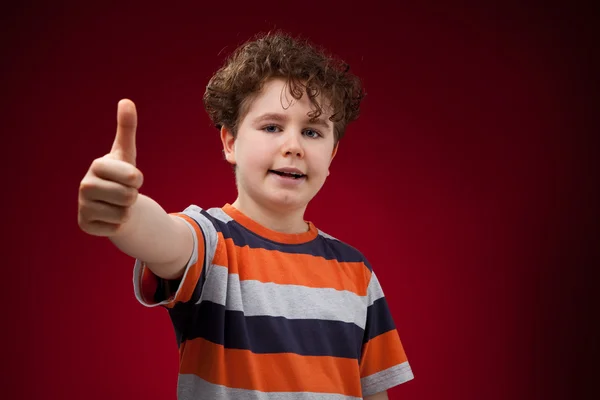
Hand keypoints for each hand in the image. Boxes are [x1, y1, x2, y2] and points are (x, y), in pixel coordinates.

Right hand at [78, 99, 143, 235]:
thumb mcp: (127, 153)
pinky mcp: (85, 225)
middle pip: (128, 196)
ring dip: (127, 211)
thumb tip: (126, 101)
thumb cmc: (122, 175)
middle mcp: (85, 185)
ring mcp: (82, 206)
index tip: (131, 177)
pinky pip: (116, 228)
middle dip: (133, 197)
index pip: (132, 176)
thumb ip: (127, 128)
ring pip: (123, 214)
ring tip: (118, 204)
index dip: (137, 179)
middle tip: (125, 193)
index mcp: (97, 166)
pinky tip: (110, 217)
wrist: (113, 203)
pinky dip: (119, 225)